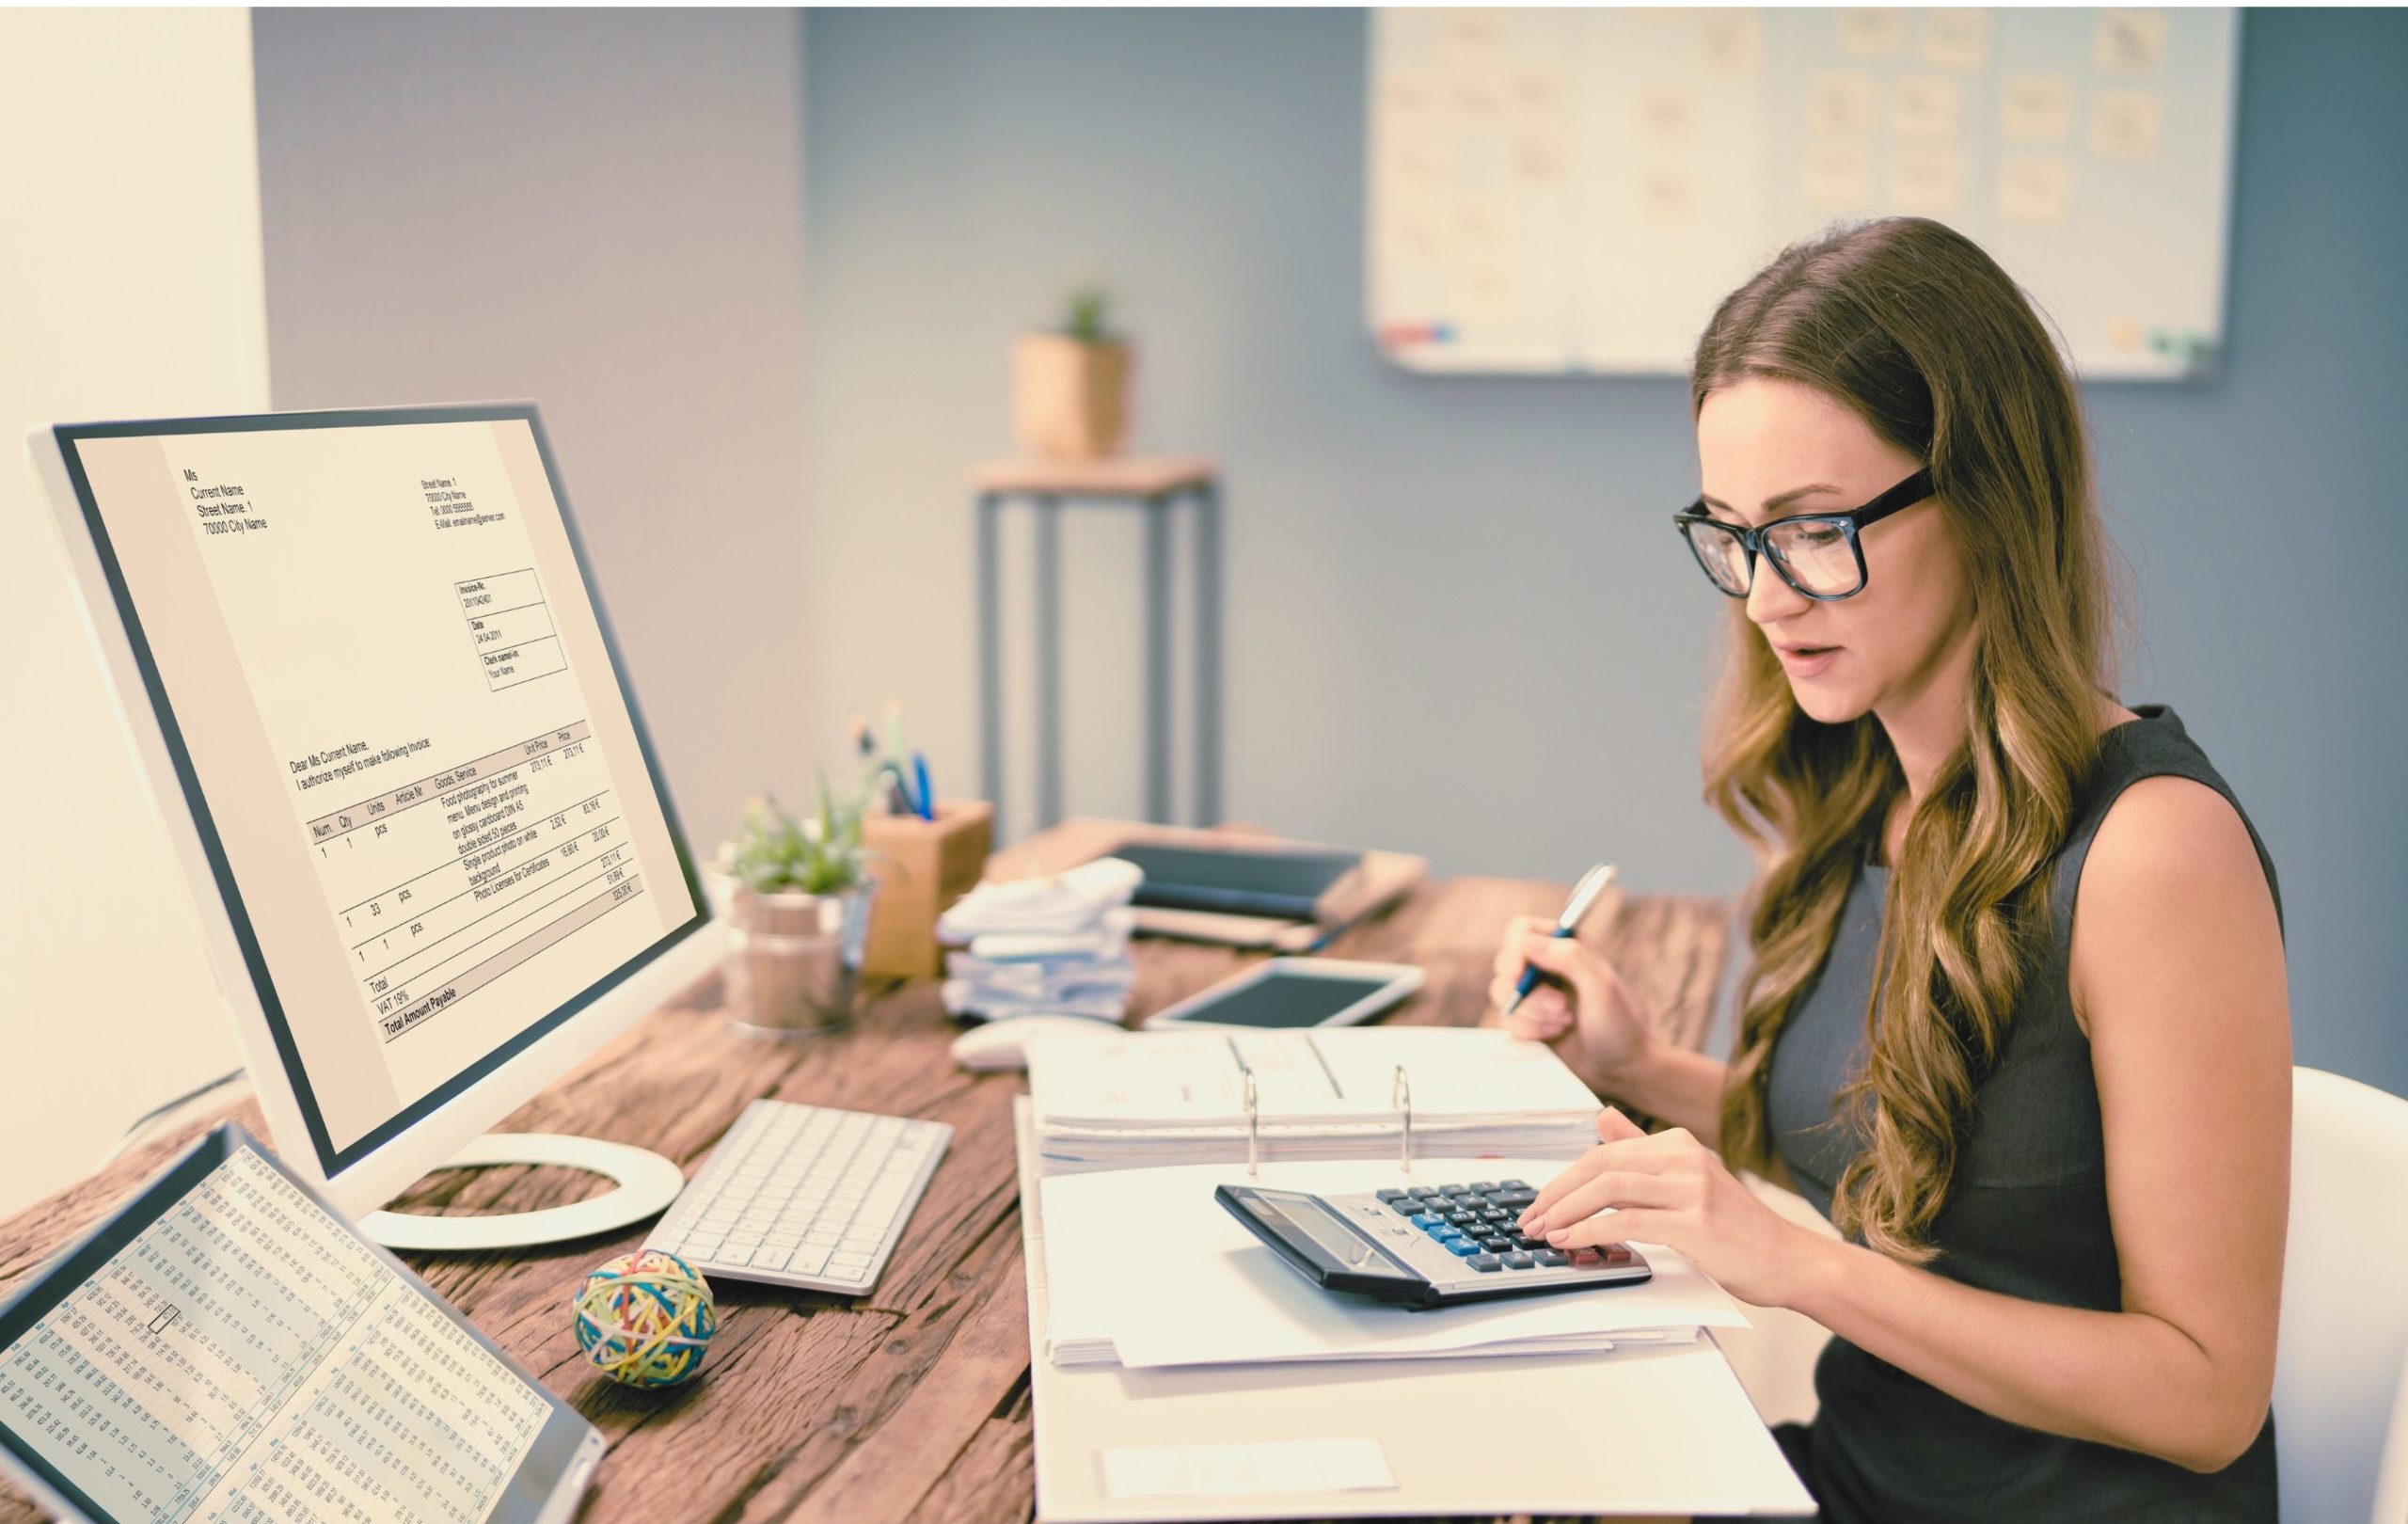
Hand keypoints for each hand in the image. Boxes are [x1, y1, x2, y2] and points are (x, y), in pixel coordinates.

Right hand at [1487, 915, 1655, 1091]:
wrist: (1619, 1068)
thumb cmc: (1618, 1024)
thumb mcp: (1601, 986)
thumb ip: (1570, 957)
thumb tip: (1527, 942)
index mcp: (1566, 945)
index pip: (1522, 930)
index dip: (1514, 949)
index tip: (1518, 974)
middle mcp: (1545, 965)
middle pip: (1505, 963)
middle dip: (1529, 993)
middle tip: (1561, 1007)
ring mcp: (1533, 993)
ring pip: (1501, 993)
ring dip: (1531, 1014)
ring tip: (1564, 1022)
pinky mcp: (1525, 1019)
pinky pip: (1506, 1019)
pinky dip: (1528, 1030)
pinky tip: (1555, 1034)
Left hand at [1518, 1108, 1821, 1308]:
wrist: (1788, 1260)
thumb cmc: (1736, 1228)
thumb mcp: (1688, 1179)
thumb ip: (1642, 1151)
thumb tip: (1600, 1119)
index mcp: (1677, 1144)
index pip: (1603, 1152)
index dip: (1563, 1178)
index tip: (1539, 1204)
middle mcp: (1683, 1157)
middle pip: (1599, 1164)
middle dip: (1556, 1193)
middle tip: (1530, 1219)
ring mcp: (1691, 1187)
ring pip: (1608, 1187)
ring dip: (1565, 1211)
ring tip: (1543, 1232)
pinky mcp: (1695, 1222)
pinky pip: (1628, 1220)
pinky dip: (1590, 1230)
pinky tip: (1571, 1241)